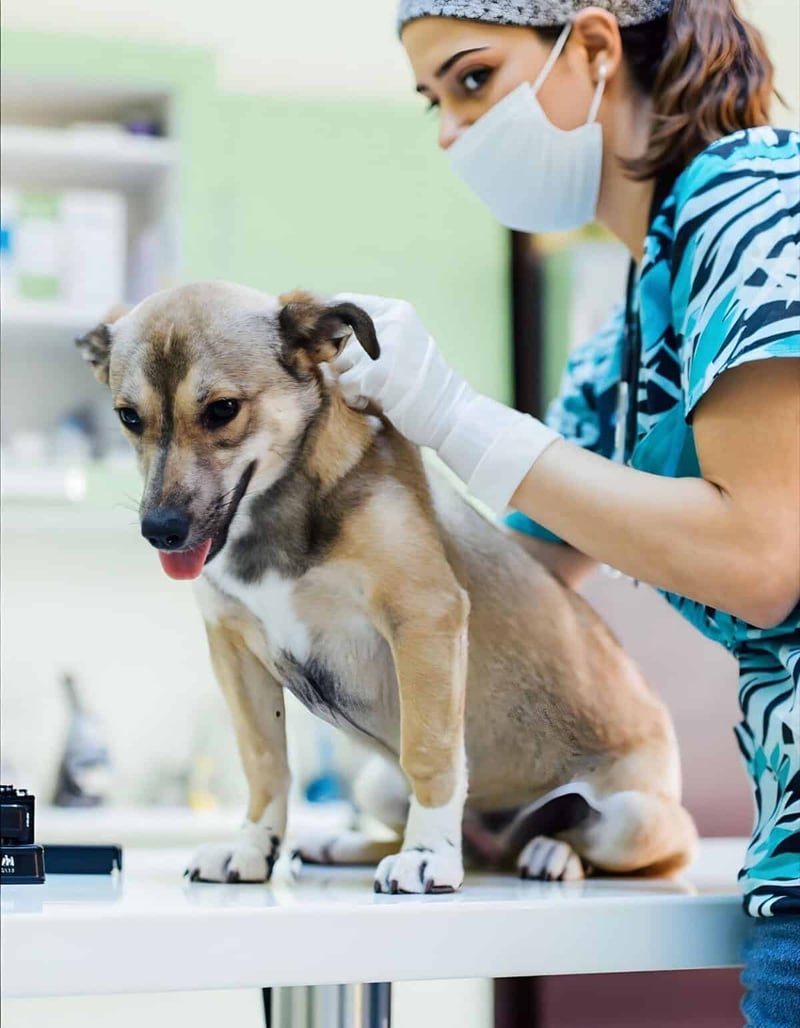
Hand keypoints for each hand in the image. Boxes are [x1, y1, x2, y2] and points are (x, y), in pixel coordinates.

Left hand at [332, 293, 558, 514]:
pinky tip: (373, 402)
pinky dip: (355, 398)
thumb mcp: (405, 344)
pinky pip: (346, 384)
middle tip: (370, 379)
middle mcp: (391, 322)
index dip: (336, 327)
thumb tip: (326, 334)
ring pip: (341, 363)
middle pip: (341, 340)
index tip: (339, 346)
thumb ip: (375, 334)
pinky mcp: (378, 374)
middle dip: (349, 363)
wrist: (451, 413)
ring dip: (352, 382)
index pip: (347, 305)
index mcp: (398, 311)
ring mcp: (385, 347)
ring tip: (374, 392)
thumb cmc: (425, 383)